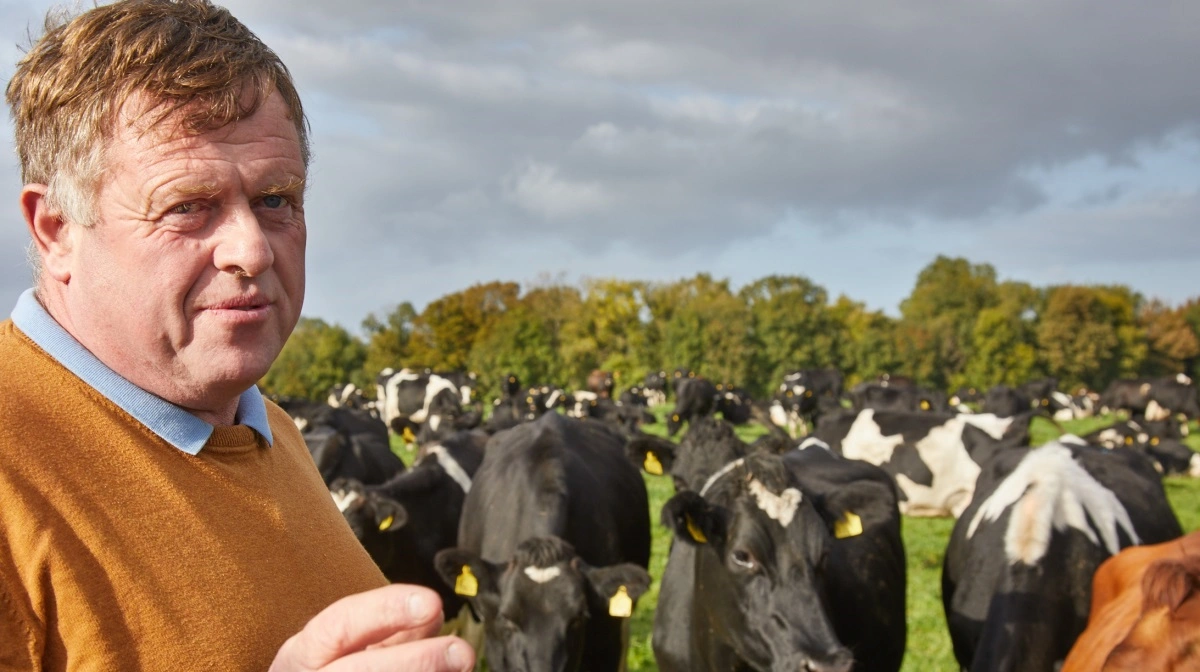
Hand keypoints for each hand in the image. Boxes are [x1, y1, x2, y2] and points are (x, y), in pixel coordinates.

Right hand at [270, 584, 474, 670]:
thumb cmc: (339, 670)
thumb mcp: (352, 645)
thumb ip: (391, 628)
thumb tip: (433, 614)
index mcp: (304, 655)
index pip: (339, 625)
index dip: (386, 610)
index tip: (433, 602)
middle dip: (416, 662)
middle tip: (461, 652)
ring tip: (461, 668)